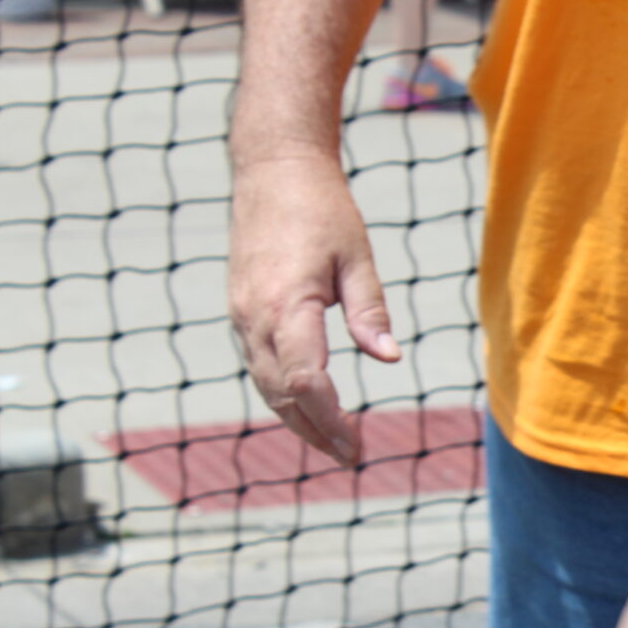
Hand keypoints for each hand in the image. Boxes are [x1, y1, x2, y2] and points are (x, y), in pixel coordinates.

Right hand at [228, 153, 400, 465]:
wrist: (273, 169)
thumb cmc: (322, 209)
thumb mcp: (357, 257)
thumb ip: (370, 310)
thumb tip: (387, 358)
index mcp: (285, 305)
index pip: (306, 382)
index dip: (331, 419)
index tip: (356, 445)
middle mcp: (254, 317)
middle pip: (282, 395)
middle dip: (316, 431)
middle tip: (351, 457)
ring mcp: (241, 315)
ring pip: (266, 385)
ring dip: (297, 419)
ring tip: (334, 443)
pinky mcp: (239, 311)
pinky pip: (259, 366)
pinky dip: (283, 394)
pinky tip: (308, 407)